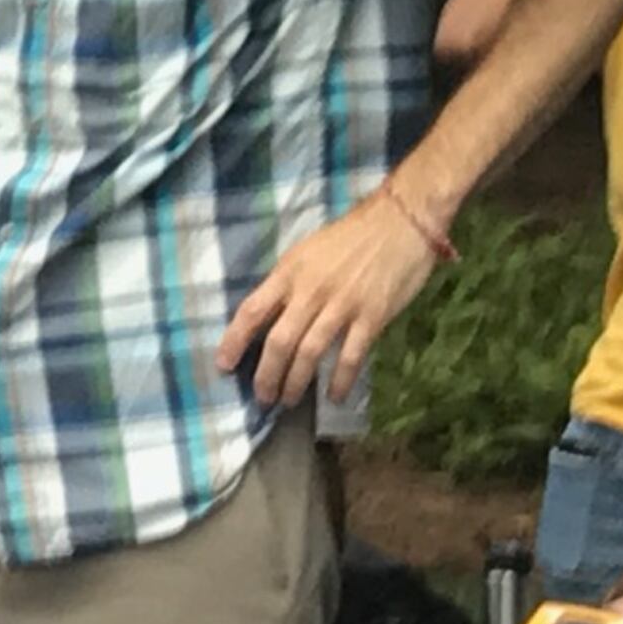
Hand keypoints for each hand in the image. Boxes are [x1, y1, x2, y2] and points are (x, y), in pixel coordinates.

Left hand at [215, 192, 446, 404]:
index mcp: (289, 272)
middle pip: (279, 341)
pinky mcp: (372, 317)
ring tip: (288, 400)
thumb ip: (288, 283)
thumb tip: (269, 316)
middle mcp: (310, 291)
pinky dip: (340, 380)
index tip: (223, 365)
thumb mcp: (307, 252)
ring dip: (296, 382)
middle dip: (266, 374)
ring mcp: (342, 305)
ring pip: (309, 352)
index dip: (234, 341)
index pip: (252, 311)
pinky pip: (350, 356)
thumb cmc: (350, 237)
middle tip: (262, 397)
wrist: (399, 223)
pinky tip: (334, 396)